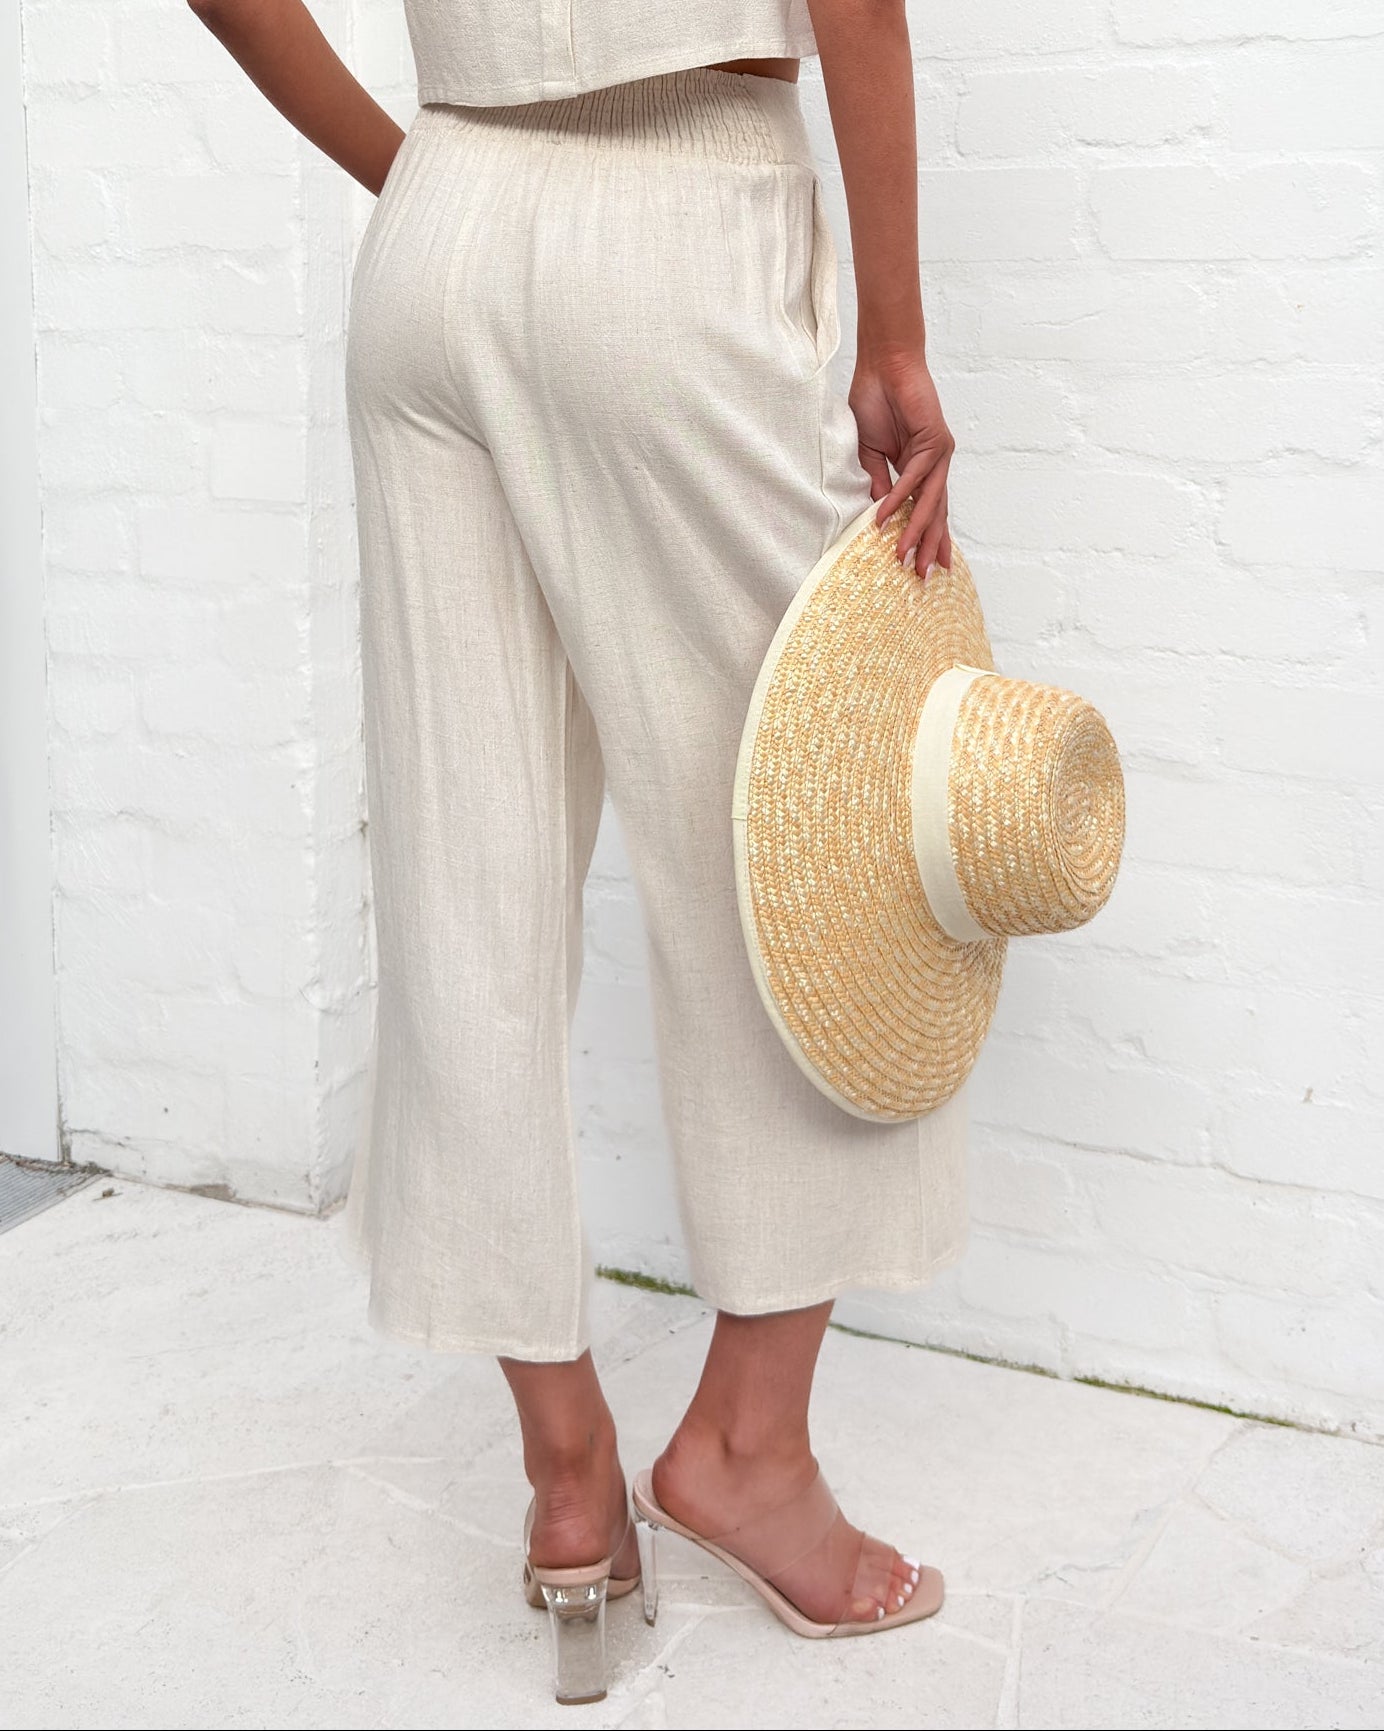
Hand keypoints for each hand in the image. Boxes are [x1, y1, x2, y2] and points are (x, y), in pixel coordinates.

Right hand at [849, 350, 954, 575]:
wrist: (883, 365)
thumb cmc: (874, 401)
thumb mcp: (869, 452)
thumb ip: (876, 482)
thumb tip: (879, 516)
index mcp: (920, 468)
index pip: (927, 510)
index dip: (926, 538)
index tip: (922, 566)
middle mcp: (934, 464)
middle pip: (936, 513)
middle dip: (930, 546)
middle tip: (925, 577)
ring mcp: (938, 453)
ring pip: (930, 501)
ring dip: (917, 531)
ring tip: (906, 557)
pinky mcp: (934, 441)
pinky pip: (914, 477)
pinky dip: (899, 497)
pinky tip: (885, 517)